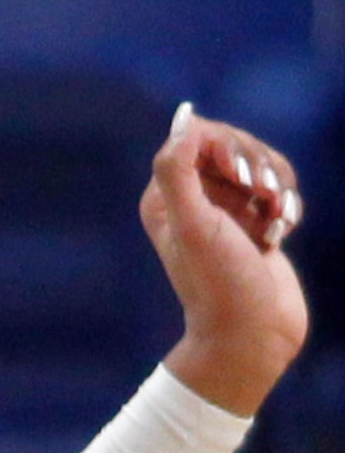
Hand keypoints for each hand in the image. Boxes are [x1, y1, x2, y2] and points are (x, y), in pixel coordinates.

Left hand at [148, 104, 305, 417]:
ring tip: (277, 219)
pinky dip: (287, 206)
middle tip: (264, 197)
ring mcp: (226, 212)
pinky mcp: (255, 225)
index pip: (198, 135)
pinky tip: (282, 232)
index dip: (229, 145)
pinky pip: (279, 193)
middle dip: (259, 165)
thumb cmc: (220, 282)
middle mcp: (192, 200)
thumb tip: (184, 117)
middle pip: (234, 146)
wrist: (253, 335)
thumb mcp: (193, 224)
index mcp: (165, 195)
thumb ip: (178, 168)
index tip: (243, 177)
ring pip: (262, 167)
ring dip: (278, 187)